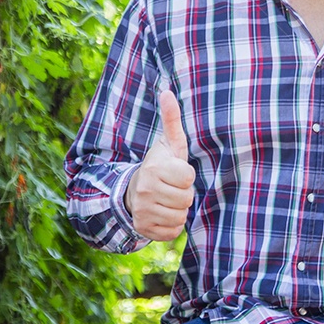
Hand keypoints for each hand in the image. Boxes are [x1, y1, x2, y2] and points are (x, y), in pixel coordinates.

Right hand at [126, 90, 195, 241]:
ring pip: (180, 216)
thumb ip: (171, 119)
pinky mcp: (143, 228)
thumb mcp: (168, 143)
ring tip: (167, 199)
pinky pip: (172, 232)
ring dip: (178, 210)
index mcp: (154, 167)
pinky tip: (163, 213)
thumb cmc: (160, 165)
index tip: (176, 171)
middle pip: (186, 199)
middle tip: (172, 187)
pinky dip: (171, 225)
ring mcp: (142, 210)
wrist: (134, 191)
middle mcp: (145, 189)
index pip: (188, 178)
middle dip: (184, 194)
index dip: (186, 175)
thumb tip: (167, 91)